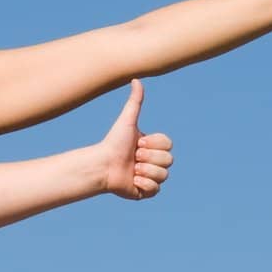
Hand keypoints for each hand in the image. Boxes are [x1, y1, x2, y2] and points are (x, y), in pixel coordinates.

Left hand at [98, 80, 173, 200]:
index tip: (138, 143)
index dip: (154, 145)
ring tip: (131, 169)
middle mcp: (153, 162)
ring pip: (163, 175)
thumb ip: (135, 102)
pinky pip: (156, 190)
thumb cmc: (113, 142)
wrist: (102, 165)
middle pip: (168, 161)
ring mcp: (150, 177)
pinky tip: (131, 180)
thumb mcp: (127, 121)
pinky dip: (144, 185)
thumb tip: (136, 79)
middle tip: (133, 157)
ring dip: (145, 171)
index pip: (169, 145)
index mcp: (153, 147)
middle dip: (149, 158)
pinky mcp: (145, 192)